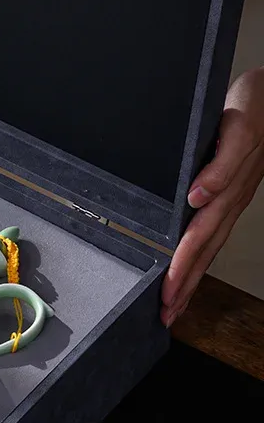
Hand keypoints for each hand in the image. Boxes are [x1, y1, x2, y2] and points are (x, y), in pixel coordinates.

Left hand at [161, 67, 263, 326]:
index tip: (167, 295)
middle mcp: (228, 199)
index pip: (199, 239)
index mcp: (227, 191)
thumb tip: (197, 197)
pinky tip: (189, 262)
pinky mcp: (231, 188)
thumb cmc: (256, 108)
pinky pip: (212, 228)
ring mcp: (232, 197)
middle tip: (166, 314)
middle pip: (203, 250)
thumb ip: (221, 167)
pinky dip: (199, 250)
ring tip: (175, 301)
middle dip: (184, 284)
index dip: (182, 268)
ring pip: (209, 244)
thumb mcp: (238, 132)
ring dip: (191, 274)